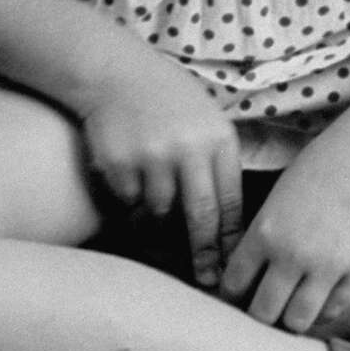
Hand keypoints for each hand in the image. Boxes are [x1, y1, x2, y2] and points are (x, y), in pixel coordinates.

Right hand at [80, 53, 241, 290]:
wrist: (116, 72)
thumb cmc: (168, 98)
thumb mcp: (207, 118)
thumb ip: (217, 158)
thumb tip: (228, 216)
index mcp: (218, 139)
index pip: (231, 200)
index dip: (232, 237)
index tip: (233, 264)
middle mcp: (190, 150)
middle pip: (201, 217)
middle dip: (205, 252)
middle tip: (208, 278)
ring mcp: (153, 158)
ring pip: (161, 210)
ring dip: (158, 211)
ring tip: (154, 184)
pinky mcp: (120, 165)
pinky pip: (129, 200)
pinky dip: (130, 195)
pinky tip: (129, 169)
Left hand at [220, 131, 349, 332]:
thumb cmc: (320, 170)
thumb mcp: (277, 198)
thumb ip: (262, 239)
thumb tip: (245, 283)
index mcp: (266, 231)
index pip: (233, 286)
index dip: (234, 295)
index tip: (242, 295)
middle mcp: (293, 253)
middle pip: (262, 313)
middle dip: (261, 313)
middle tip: (267, 307)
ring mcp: (329, 265)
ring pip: (297, 322)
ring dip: (292, 317)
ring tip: (294, 305)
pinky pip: (333, 311)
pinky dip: (324, 308)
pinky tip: (322, 293)